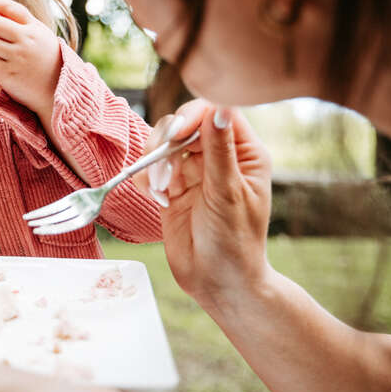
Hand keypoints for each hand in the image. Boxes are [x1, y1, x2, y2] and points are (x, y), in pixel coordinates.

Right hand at [134, 100, 272, 307]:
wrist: (216, 282)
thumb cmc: (235, 242)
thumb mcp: (228, 195)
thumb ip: (219, 152)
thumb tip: (218, 109)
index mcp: (244, 153)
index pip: (218, 112)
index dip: (194, 115)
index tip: (177, 134)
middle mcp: (218, 156)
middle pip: (185, 121)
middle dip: (167, 141)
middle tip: (162, 168)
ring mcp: (192, 170)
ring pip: (163, 141)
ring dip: (154, 160)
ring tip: (159, 189)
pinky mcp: (171, 186)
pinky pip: (150, 166)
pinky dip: (146, 177)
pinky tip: (156, 198)